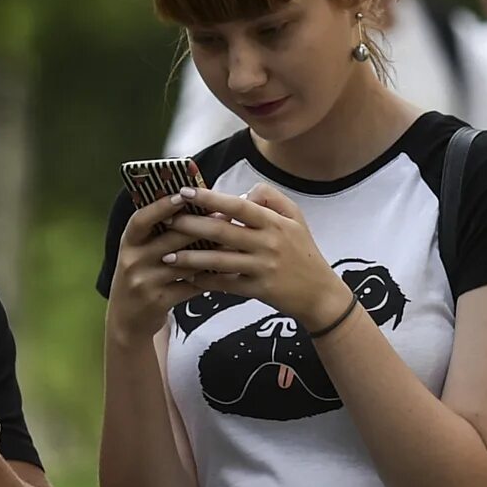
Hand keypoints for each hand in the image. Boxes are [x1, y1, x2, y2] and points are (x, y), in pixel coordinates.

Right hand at [107, 192, 214, 339]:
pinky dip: (211, 278)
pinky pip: (191, 286)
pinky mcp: (159, 301)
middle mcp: (132, 261)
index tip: (183, 194)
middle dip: (199, 226)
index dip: (161, 206)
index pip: (141, 220)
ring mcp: (144, 283)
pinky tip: (228, 271)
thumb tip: (188, 200)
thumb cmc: (141, 276)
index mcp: (128, 243)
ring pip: (184, 263)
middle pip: (169, 239)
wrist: (127, 320)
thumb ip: (158, 231)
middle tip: (224, 214)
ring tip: (232, 241)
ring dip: (211, 252)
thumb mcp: (139, 252)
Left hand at [156, 186, 350, 328]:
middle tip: (167, 221)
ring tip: (166, 255)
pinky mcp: (258, 290)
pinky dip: (205, 281)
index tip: (185, 192)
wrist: (319, 293)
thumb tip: (241, 193)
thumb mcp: (295, 217)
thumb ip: (270, 198)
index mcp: (275, 222)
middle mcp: (268, 243)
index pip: (238, 206)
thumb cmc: (303, 251)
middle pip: (223, 232)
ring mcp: (262, 268)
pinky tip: (186, 277)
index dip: (210, 199)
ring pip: (220, 261)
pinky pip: (226, 284)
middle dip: (191, 226)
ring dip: (191, 258)